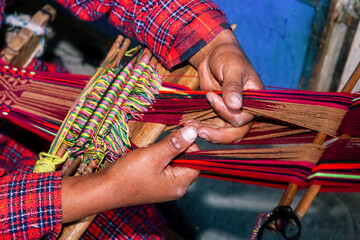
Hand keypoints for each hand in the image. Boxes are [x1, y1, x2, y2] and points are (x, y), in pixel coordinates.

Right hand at [62, 126, 199, 222]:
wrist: (104, 189)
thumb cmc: (127, 175)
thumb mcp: (153, 155)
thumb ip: (175, 144)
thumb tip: (194, 131)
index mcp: (180, 184)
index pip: (198, 161)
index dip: (191, 145)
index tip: (179, 133)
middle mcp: (176, 188)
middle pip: (187, 161)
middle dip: (175, 148)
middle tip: (159, 144)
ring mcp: (166, 186)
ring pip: (175, 161)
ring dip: (165, 151)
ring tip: (149, 152)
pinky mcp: (157, 183)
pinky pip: (165, 166)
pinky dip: (158, 157)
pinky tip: (145, 157)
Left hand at [189, 29, 263, 142]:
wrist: (213, 54)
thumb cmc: (228, 57)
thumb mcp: (232, 68)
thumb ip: (233, 87)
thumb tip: (235, 105)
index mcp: (255, 102)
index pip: (244, 119)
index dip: (227, 113)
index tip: (212, 96)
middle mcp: (244, 111)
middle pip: (235, 133)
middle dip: (217, 134)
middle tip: (200, 131)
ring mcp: (230, 114)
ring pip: (221, 133)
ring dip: (206, 132)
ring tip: (190, 126)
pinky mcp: (217, 114)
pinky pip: (210, 126)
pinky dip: (201, 127)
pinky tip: (189, 123)